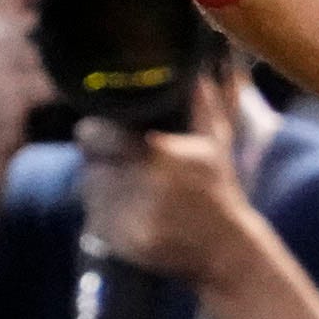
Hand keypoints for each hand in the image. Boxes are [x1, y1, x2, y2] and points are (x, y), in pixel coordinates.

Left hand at [76, 79, 252, 287]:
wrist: (225, 249)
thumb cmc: (217, 189)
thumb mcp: (214, 141)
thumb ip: (202, 102)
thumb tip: (194, 70)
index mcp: (159, 153)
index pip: (98, 136)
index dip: (93, 133)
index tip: (95, 132)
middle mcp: (143, 185)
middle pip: (92, 166)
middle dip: (101, 163)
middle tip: (115, 164)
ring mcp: (133, 217)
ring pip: (93, 194)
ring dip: (101, 189)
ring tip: (125, 189)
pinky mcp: (126, 244)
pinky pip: (97, 223)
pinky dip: (104, 217)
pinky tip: (127, 213)